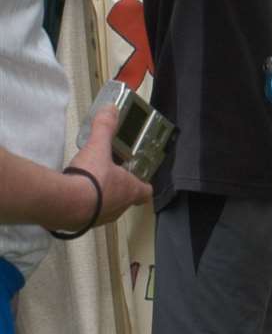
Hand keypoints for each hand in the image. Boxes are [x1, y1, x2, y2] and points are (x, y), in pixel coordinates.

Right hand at [64, 107, 151, 226]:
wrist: (64, 204)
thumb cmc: (91, 177)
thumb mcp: (98, 147)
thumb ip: (105, 128)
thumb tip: (111, 109)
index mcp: (130, 190)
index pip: (146, 192)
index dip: (143, 185)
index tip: (138, 179)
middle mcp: (119, 208)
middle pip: (126, 200)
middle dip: (119, 189)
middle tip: (109, 177)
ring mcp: (100, 219)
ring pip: (106, 209)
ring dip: (100, 198)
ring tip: (89, 184)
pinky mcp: (80, 224)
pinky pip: (86, 215)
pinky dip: (83, 207)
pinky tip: (73, 196)